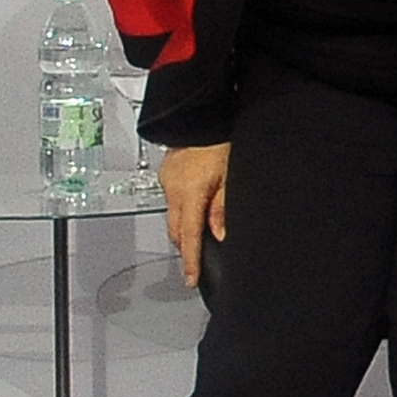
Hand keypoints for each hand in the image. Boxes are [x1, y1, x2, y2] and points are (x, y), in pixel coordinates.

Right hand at [161, 143, 229, 287]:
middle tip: (195, 261)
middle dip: (185, 247)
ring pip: (172, 216)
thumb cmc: (220, 141)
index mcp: (191, 192)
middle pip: (176, 230)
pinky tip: (194, 206)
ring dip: (184, 227)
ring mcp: (167, 181)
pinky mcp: (166, 173)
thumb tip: (220, 234)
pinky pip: (171, 199)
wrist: (202, 116)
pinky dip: (182, 209)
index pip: (190, 236)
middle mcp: (173, 189)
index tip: (190, 279)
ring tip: (198, 234)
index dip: (190, 260)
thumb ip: (222, 207)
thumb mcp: (230, 175)